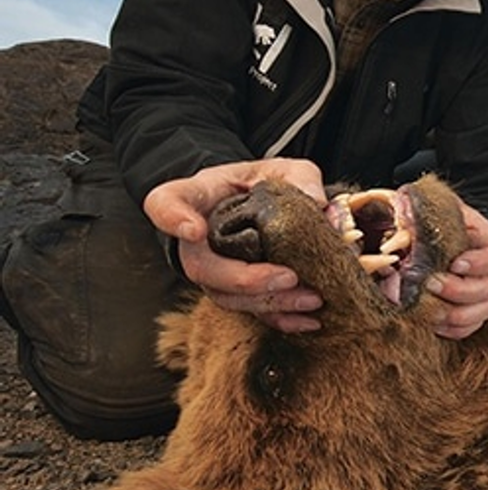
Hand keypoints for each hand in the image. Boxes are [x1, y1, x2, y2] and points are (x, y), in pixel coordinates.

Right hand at [142, 158, 328, 332]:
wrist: (261, 207)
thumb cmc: (263, 184)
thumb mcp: (282, 169)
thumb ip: (300, 178)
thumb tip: (318, 203)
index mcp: (199, 197)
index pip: (166, 202)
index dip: (172, 218)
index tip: (193, 230)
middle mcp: (197, 239)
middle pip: (200, 266)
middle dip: (244, 278)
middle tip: (288, 277)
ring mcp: (213, 269)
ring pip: (224, 295)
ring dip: (268, 301)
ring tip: (311, 298)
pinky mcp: (236, 292)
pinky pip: (248, 313)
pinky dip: (279, 319)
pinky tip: (308, 320)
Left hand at [423, 201, 487, 339]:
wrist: (436, 235)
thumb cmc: (432, 220)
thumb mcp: (431, 208)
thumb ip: (425, 214)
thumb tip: (407, 223)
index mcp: (486, 241)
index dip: (479, 262)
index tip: (455, 263)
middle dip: (460, 289)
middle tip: (432, 284)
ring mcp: (483, 291)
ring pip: (485, 308)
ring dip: (459, 313)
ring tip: (431, 309)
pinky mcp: (471, 310)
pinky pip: (472, 326)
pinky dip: (455, 328)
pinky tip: (435, 322)